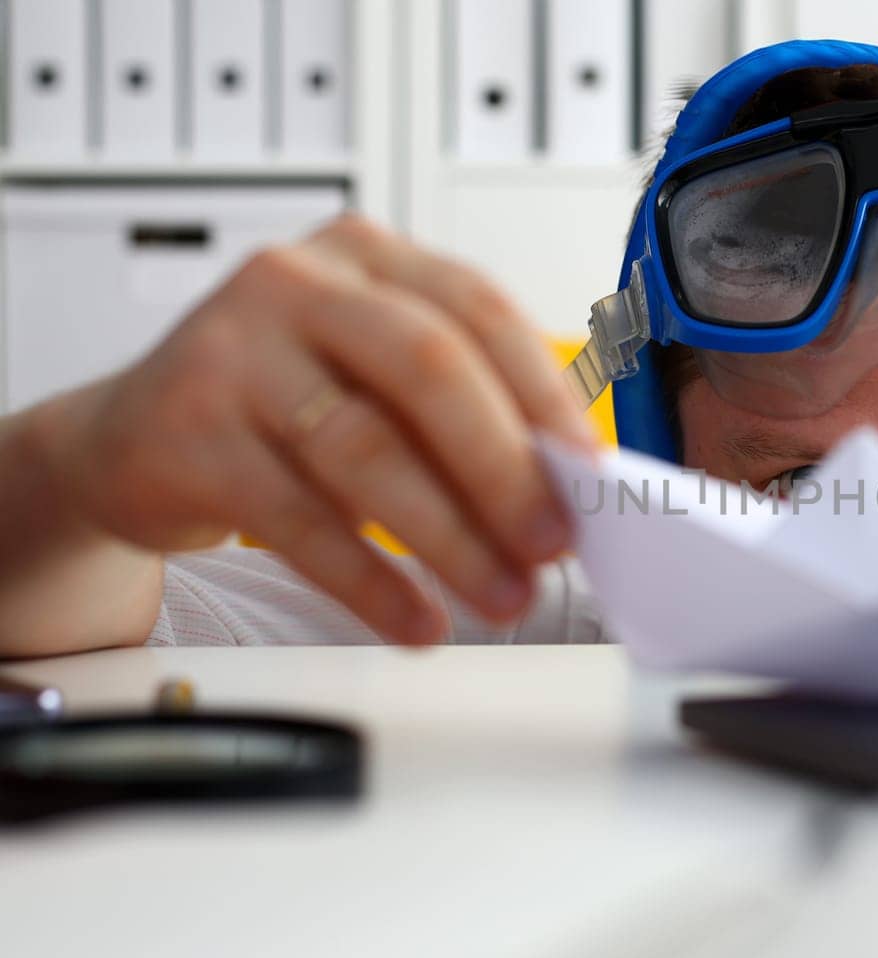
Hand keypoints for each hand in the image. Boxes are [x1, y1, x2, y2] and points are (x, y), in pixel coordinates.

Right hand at [30, 214, 597, 642]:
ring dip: (451, 540)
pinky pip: (300, 521)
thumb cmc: (279, 404)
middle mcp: (299, 286)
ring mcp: (236, 354)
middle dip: (505, 468)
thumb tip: (563, 486)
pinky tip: (416, 619)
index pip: (480, 309)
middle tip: (553, 542)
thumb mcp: (371, 375)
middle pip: (428, 370)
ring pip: (367, 450)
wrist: (127, 438)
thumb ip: (459, 408)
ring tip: (502, 596)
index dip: (545, 396)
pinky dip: (370, 583)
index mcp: (367, 258)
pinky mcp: (190, 434)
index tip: (591, 472)